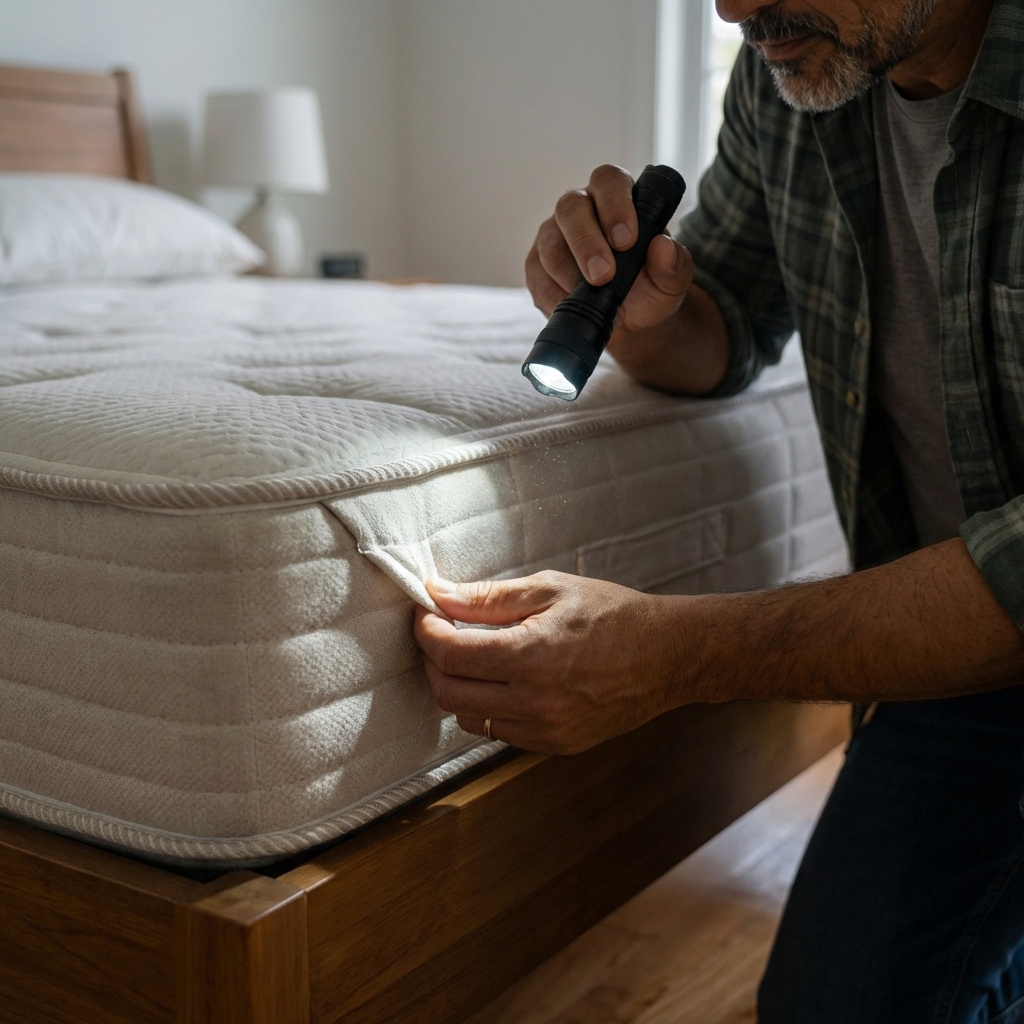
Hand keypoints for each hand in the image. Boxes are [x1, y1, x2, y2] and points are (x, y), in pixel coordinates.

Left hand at [413, 570, 681, 754]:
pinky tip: (502, 681)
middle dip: (433, 661)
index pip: (450, 653)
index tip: (425, 613)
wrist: (668, 656)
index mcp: (532, 656)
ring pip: (468, 719)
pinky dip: (486, 708)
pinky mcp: (555, 746)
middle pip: (448, 692)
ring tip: (472, 657)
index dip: (426, 630)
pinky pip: (498, 733)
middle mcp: (535, 702)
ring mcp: (546, 731)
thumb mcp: (551, 590)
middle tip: (441, 633)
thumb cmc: (613, 614)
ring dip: (458, 687)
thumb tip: (436, 594)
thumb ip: (488, 597)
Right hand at [524, 164, 693, 367]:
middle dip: (586, 243)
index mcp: (616, 198)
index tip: (627, 240)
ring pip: (550, 245)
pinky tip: (574, 306)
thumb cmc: (650, 290)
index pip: (608, 181)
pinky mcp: (537, 267)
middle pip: (570, 208)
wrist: (631, 322)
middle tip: (604, 275)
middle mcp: (580, 209)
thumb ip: (673, 264)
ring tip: (593, 298)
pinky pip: (538, 277)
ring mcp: (554, 236)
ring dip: (570, 274)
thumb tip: (662, 248)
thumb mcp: (672, 281)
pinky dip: (556, 296)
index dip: (614, 205)